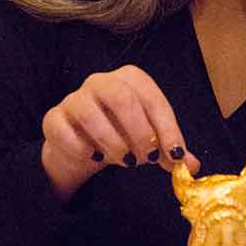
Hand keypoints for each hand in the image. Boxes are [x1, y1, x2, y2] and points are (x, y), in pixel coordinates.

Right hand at [41, 65, 200, 200]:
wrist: (83, 146)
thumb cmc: (123, 135)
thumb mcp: (151, 140)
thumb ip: (171, 151)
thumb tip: (192, 167)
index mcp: (131, 79)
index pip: (153, 99)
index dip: (167, 129)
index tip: (176, 155)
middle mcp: (101, 81)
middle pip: (122, 98)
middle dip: (139, 132)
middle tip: (147, 159)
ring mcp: (74, 98)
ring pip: (90, 113)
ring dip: (112, 142)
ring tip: (126, 161)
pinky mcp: (53, 118)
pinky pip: (62, 130)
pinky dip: (81, 148)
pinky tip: (94, 158)